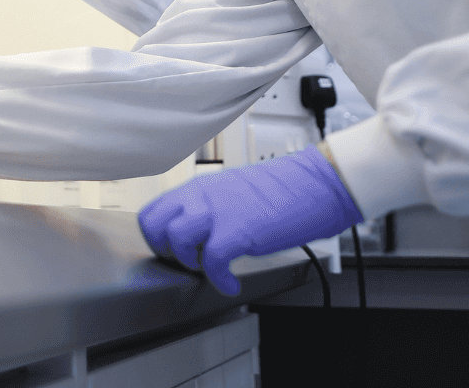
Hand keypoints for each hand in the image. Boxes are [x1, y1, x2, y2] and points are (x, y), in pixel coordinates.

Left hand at [138, 146, 362, 294]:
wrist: (316, 185)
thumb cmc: (281, 191)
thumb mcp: (232, 194)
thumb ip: (209, 209)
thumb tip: (196, 233)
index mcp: (199, 188)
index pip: (153, 211)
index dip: (156, 236)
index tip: (171, 250)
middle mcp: (202, 196)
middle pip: (153, 225)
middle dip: (164, 250)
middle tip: (186, 260)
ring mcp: (219, 212)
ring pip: (176, 239)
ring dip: (188, 262)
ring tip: (209, 269)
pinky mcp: (238, 230)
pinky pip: (212, 262)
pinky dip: (219, 280)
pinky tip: (231, 283)